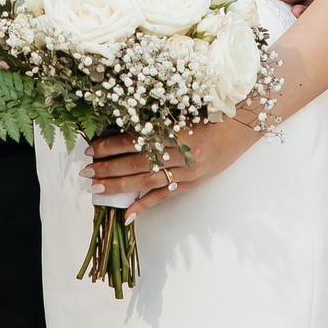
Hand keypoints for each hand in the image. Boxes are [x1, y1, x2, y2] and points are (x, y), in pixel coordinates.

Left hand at [82, 120, 260, 217]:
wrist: (242, 126)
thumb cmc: (212, 113)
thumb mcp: (183, 112)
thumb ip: (157, 123)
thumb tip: (123, 130)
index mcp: (177, 131)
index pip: (137, 140)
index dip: (112, 145)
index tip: (91, 148)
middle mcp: (183, 153)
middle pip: (138, 163)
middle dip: (109, 168)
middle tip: (85, 170)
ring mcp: (188, 172)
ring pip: (147, 181)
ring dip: (119, 186)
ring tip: (96, 188)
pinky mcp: (192, 184)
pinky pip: (165, 196)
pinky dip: (145, 206)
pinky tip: (127, 215)